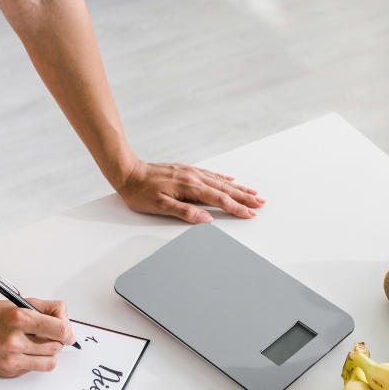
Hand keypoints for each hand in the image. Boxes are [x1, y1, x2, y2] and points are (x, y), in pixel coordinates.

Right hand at [0, 297, 74, 376]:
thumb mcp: (18, 303)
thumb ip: (46, 309)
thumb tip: (66, 321)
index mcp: (18, 318)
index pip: (59, 329)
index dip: (67, 329)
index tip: (66, 330)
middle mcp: (14, 340)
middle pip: (56, 346)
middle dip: (57, 340)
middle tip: (49, 333)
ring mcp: (10, 359)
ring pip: (49, 362)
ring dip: (48, 353)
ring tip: (38, 344)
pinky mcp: (8, 372)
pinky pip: (33, 369)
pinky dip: (33, 360)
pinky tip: (23, 350)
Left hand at [115, 160, 264, 223]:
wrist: (127, 171)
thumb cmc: (140, 191)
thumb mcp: (160, 206)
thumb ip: (184, 212)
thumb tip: (206, 219)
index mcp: (189, 187)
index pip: (219, 200)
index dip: (236, 208)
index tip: (250, 213)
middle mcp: (193, 177)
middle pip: (225, 189)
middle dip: (244, 197)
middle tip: (261, 203)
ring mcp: (190, 172)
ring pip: (220, 181)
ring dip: (238, 187)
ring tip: (252, 192)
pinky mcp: (185, 170)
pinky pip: (210, 174)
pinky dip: (222, 178)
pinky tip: (230, 179)